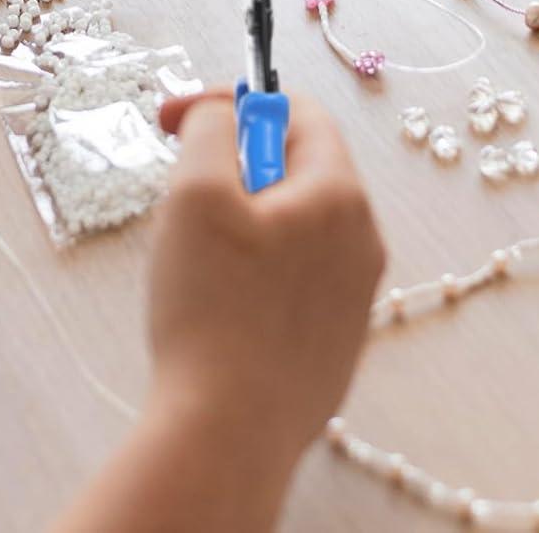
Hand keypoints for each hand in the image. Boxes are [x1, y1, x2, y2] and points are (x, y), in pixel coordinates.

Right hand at [148, 88, 383, 475]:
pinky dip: (257, 267)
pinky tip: (217, 303)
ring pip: (295, 224)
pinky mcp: (335, 342)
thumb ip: (211, 128)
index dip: (232, 102)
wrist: (228, 436)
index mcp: (340, 196)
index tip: (175, 121)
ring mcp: (355, 297)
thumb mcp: (195, 192)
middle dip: (234, 164)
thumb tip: (221, 110)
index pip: (299, 111)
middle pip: (298, 167)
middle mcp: (364, 242)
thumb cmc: (212, 310)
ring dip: (243, 217)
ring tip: (196, 253)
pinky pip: (297, 277)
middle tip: (181, 192)